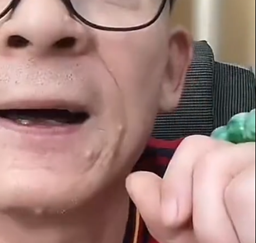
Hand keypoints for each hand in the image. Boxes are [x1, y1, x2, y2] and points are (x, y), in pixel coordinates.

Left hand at [126, 136, 254, 242]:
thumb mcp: (195, 241)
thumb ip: (164, 212)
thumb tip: (134, 180)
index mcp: (234, 169)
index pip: (197, 146)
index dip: (176, 179)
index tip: (172, 218)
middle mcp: (255, 161)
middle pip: (206, 157)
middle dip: (201, 212)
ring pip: (219, 170)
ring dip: (217, 226)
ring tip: (242, 241)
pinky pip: (241, 192)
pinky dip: (241, 227)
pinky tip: (251, 237)